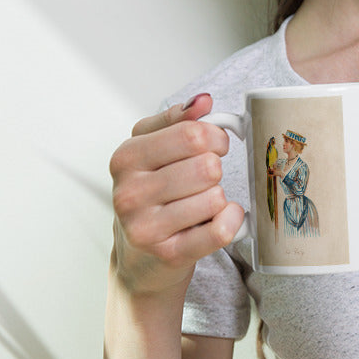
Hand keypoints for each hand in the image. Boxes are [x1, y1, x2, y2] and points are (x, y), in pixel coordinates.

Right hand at [108, 92, 244, 296]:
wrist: (139, 257)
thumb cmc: (151, 194)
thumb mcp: (153, 148)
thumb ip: (177, 120)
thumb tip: (202, 101)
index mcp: (127, 158)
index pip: (192, 134)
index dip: (216, 136)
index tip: (215, 145)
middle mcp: (130, 192)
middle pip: (207, 166)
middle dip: (216, 169)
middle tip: (206, 178)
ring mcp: (146, 227)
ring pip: (215, 196)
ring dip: (219, 197)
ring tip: (201, 203)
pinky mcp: (169, 254)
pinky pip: (220, 230)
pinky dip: (231, 220)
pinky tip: (222, 217)